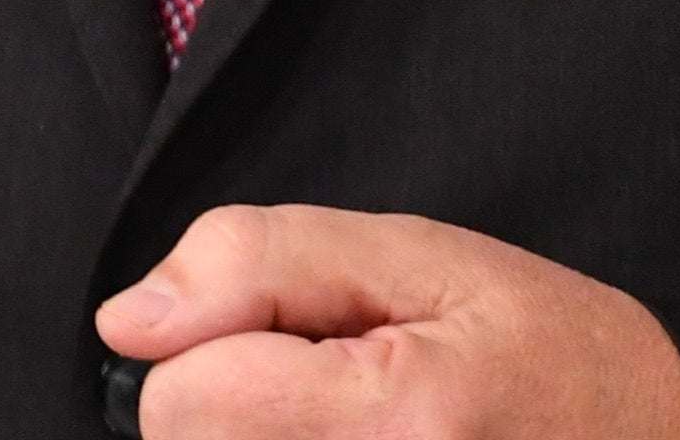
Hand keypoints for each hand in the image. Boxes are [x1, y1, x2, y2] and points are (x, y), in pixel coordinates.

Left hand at [99, 203, 679, 439]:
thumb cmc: (551, 354)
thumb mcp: (424, 256)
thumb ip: (259, 262)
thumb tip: (128, 322)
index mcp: (397, 422)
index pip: (178, 400)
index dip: (217, 344)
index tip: (302, 337)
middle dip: (238, 407)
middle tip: (344, 390)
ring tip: (357, 432)